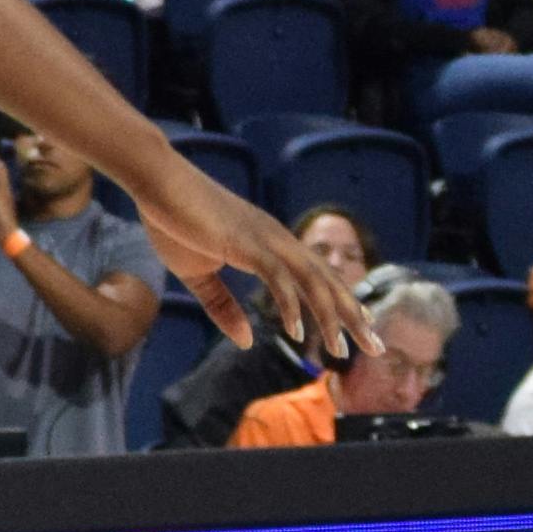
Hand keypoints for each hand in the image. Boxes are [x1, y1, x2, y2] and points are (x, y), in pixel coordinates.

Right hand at [142, 155, 366, 371]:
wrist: (157, 182)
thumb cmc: (174, 221)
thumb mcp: (198, 275)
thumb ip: (223, 308)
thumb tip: (246, 342)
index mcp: (272, 244)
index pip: (319, 278)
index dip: (343, 304)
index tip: (362, 329)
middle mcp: (279, 240)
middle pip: (328, 283)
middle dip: (354, 317)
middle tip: (375, 348)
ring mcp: (267, 240)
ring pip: (312, 282)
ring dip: (331, 317)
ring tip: (342, 349)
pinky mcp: (247, 242)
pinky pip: (278, 278)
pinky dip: (291, 305)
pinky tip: (297, 332)